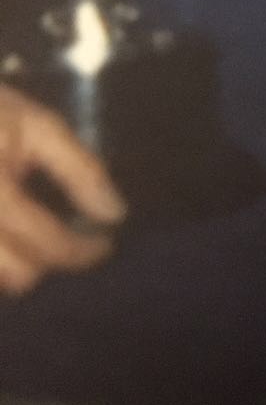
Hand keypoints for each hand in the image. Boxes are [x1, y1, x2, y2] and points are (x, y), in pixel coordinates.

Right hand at [0, 86, 125, 294]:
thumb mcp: (39, 127)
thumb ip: (80, 171)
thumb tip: (116, 214)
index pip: (47, 243)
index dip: (84, 251)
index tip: (105, 244)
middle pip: (18, 276)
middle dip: (48, 261)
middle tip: (67, 238)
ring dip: (18, 266)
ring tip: (32, 236)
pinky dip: (1, 259)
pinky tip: (9, 235)